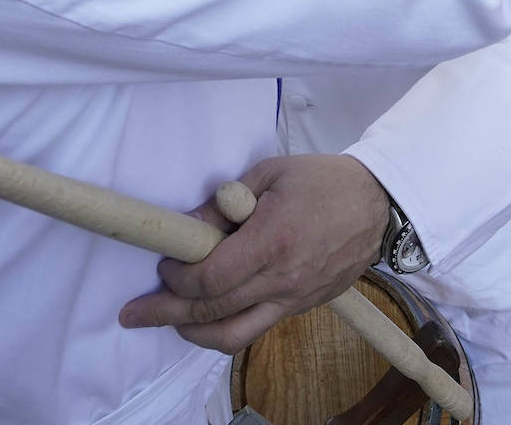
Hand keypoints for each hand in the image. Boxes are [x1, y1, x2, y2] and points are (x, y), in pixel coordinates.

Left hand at [117, 154, 387, 353]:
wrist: (378, 205)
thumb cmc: (322, 181)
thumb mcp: (269, 174)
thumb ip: (226, 202)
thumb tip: (189, 227)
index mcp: (273, 241)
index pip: (211, 278)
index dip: (177, 278)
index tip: (163, 263)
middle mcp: (282, 280)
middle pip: (214, 313)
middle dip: (166, 314)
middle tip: (133, 314)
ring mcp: (294, 300)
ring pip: (234, 335)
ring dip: (193, 333)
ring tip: (166, 324)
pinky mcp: (302, 307)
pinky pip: (256, 328)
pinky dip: (224, 328)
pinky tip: (206, 318)